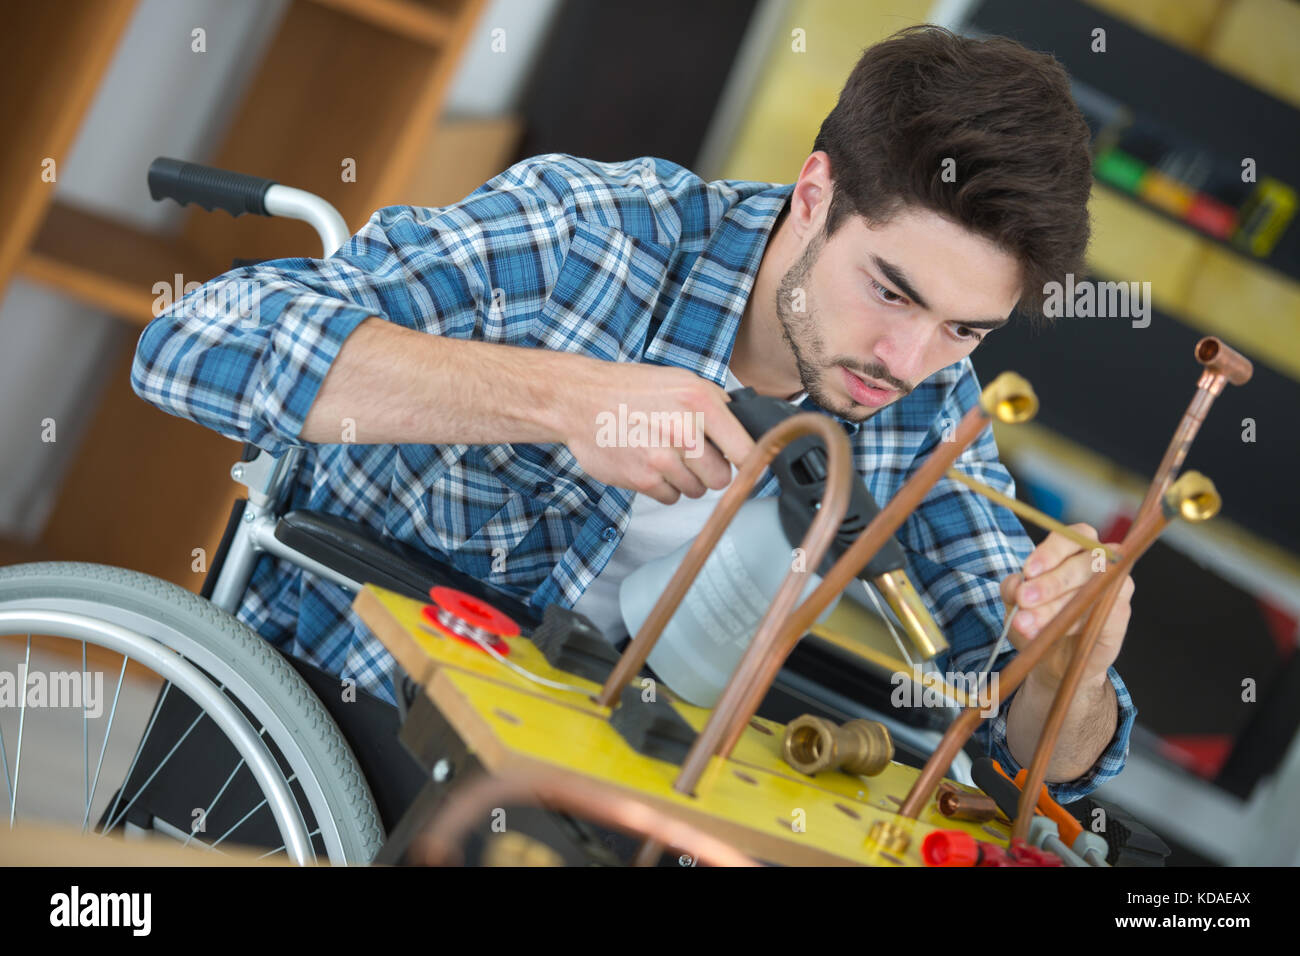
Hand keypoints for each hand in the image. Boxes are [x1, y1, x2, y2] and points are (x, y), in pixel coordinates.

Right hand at [561, 360, 754, 504]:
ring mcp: (661, 457)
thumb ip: (717, 405)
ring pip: (696, 491)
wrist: (579, 400)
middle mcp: (683, 430)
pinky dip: (663, 487)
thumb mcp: (681, 381)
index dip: (750, 463)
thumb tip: (748, 434)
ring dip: (685, 479)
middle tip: (691, 455)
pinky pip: (670, 498)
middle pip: (722, 478)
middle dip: (710, 471)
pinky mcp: (641, 478)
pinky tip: (648, 464)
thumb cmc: (631, 389)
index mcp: (700, 401)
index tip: (747, 467)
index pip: (746, 451)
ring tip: (663, 455)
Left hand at [998, 523, 1133, 688]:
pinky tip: (1056, 630)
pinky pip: (1100, 611)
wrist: (1056, 658)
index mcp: (1073, 548)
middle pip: (1083, 563)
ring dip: (1057, 606)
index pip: (1068, 537)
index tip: (1028, 571)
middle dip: (1051, 583)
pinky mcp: (1121, 609)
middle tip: (1024, 599)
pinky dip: (1075, 622)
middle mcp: (1098, 560)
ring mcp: (1113, 583)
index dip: (1050, 552)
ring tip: (1028, 623)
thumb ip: (1013, 589)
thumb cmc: (1039, 619)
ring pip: (1091, 588)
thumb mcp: (1017, 603)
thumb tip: (1016, 586)